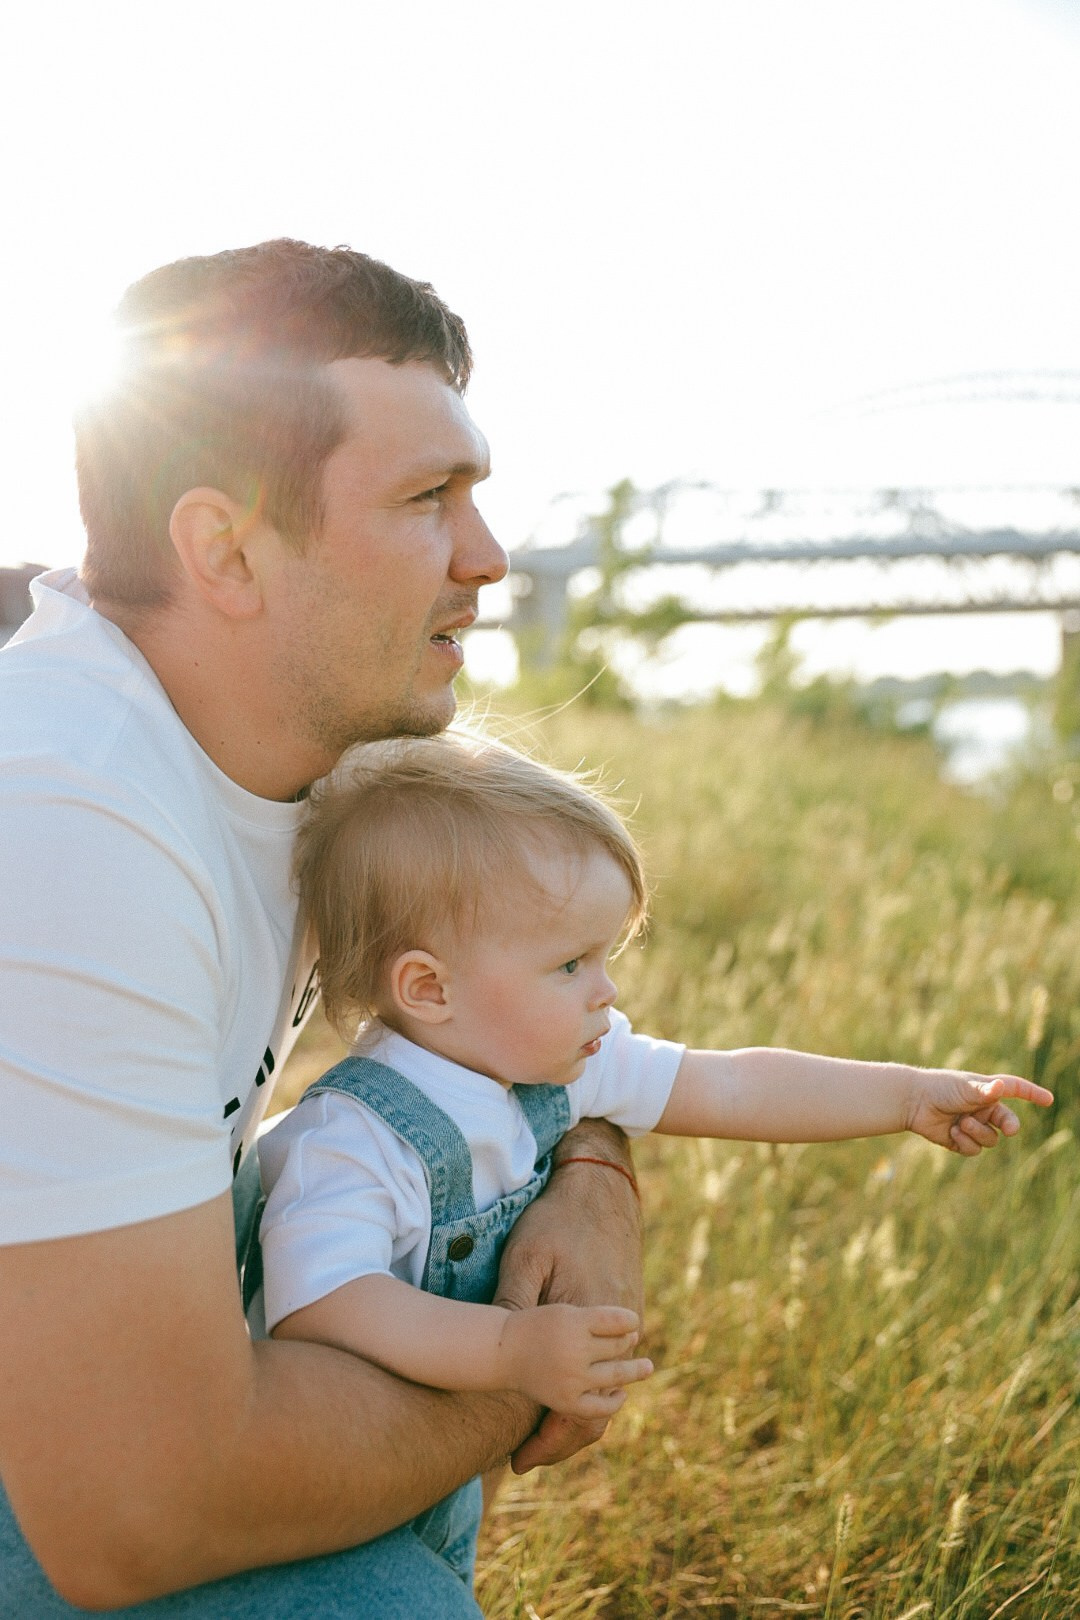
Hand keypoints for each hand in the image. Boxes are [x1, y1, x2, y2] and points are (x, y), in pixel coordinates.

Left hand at [493, 1120, 643, 1470]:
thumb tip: (492, 1348)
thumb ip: (514, 1305)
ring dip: (575, 1421)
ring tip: (539, 1439)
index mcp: (587, 1324)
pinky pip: (609, 1367)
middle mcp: (613, 1333)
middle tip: (522, 1461)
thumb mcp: (525, 1258)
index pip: (573, 1407)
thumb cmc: (556, 1221)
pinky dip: (588, 1391)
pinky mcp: (625, 1313)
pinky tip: (560, 1396)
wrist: (602, 1191)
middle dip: (559, 1444)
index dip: (545, 1441)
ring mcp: (625, 1324)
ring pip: (605, 1393)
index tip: (515, 1461)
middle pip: (594, 1412)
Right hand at [501, 1304, 651, 1418]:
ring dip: (634, 1370)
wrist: (504, 1351)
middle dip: (627, 1342)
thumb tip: (634, 1332)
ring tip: (647, 1367)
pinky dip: (614, 1402)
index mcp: (574, 1322)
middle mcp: (575, 1350)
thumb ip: (599, 1319)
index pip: (617, 1321)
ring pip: (615, 1375)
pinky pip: (599, 1407)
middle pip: (617, 1347)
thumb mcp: (566, 1311)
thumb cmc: (538, 1325)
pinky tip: (622, 1393)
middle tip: (633, 1339)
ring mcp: (572, 1379)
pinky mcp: (566, 1401)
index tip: (633, 1321)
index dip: (629, 1321)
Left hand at [905, 1069, 1052, 1154]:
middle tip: (1009, 1129)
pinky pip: (974, 1149)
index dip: (1032, 1094)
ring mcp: (973, 1125)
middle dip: (1010, 1126)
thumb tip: (1001, 1087)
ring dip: (979, 1133)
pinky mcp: (960, 1140)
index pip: (1015, 1090)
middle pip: (1008, 1121)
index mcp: (987, 1090)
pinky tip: (952, 1133)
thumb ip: (984, 1091)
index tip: (1048, 1100)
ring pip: (991, 1139)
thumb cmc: (939, 1088)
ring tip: (962, 1124)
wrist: (912, 1102)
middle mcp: (983, 1108)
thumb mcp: (964, 1088)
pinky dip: (966, 1143)